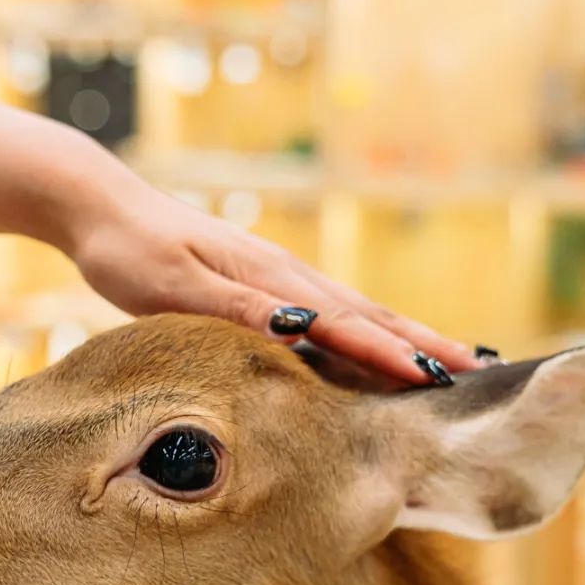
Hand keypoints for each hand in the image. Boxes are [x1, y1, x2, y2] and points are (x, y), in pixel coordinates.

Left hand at [71, 187, 478, 383]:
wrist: (102, 206)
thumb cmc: (129, 251)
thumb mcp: (174, 286)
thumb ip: (237, 309)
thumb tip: (302, 328)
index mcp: (270, 279)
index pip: (345, 323)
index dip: (394, 353)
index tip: (441, 379)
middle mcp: (286, 274)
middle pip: (369, 313)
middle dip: (424, 343)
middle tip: (482, 372)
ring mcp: (279, 274)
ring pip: (356, 310)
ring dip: (406, 335)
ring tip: (452, 360)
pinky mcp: (265, 281)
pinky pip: (332, 310)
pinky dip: (369, 328)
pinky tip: (380, 342)